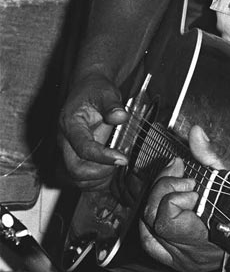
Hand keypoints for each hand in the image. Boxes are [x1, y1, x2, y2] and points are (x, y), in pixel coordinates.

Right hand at [58, 72, 128, 189]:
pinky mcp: (73, 157)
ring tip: (116, 168)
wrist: (86, 89)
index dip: (102, 157)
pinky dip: (94, 182)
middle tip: (120, 163)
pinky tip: (109, 173)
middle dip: (99, 173)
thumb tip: (120, 116)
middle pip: (74, 170)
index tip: (122, 158)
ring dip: (97, 180)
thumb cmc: (95, 90)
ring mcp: (67, 151)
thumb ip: (112, 105)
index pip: (82, 148)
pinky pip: (78, 178)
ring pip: (74, 178)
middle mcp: (64, 141)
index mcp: (70, 124)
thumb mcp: (106, 92)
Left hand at [139, 126, 225, 271]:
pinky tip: (164, 204)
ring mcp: (182, 259)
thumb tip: (195, 134)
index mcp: (204, 236)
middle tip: (178, 171)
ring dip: (156, 202)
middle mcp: (189, 254)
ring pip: (147, 232)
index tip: (190, 181)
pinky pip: (151, 243)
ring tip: (173, 185)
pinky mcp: (178, 260)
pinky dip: (153, 220)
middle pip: (153, 221)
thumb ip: (212, 156)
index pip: (166, 220)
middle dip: (162, 189)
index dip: (172, 195)